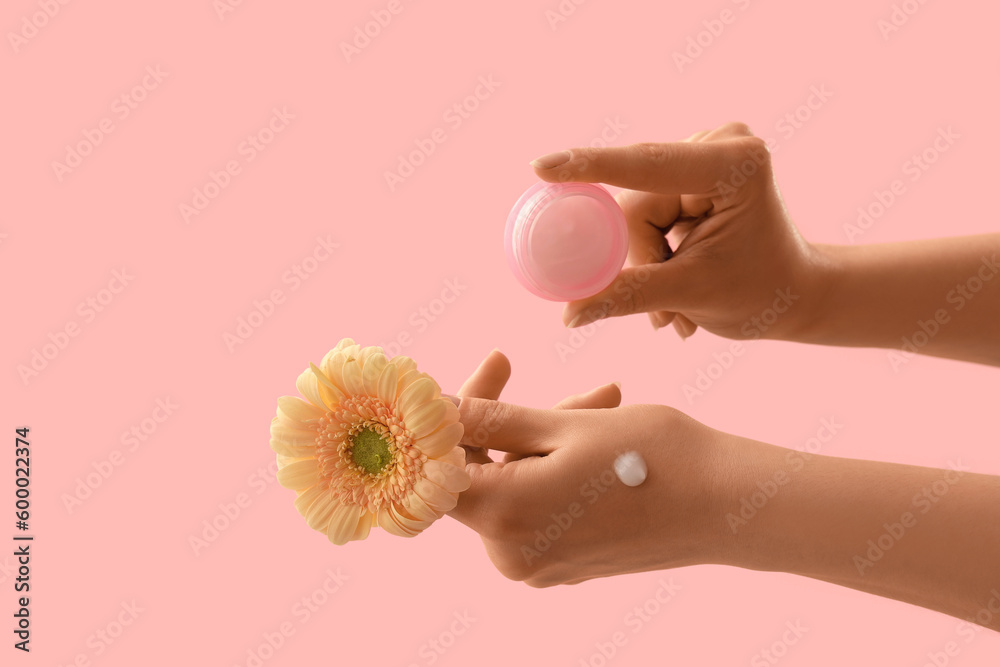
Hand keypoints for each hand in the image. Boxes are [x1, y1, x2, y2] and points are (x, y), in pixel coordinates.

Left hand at [447, 350, 730, 586]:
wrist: (729, 508)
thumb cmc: (654, 458)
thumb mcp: (567, 427)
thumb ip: (493, 420)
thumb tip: (436, 410)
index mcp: (503, 518)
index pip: (441, 462)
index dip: (455, 412)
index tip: (493, 368)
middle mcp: (513, 554)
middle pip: (484, 470)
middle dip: (521, 420)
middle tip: (578, 386)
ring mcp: (540, 563)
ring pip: (517, 481)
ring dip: (549, 437)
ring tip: (607, 399)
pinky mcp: (564, 561)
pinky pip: (540, 503)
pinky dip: (561, 466)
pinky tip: (604, 433)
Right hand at [530, 121, 823, 340]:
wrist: (793, 293)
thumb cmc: (758, 293)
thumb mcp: (690, 295)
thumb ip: (626, 295)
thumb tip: (568, 312)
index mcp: (733, 165)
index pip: (646, 166)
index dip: (591, 167)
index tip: (540, 167)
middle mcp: (720, 143)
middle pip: (635, 201)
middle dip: (643, 258)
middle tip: (665, 311)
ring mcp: (706, 149)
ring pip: (634, 209)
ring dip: (648, 260)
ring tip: (680, 301)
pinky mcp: (692, 162)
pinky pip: (643, 207)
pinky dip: (653, 249)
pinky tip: (679, 272)